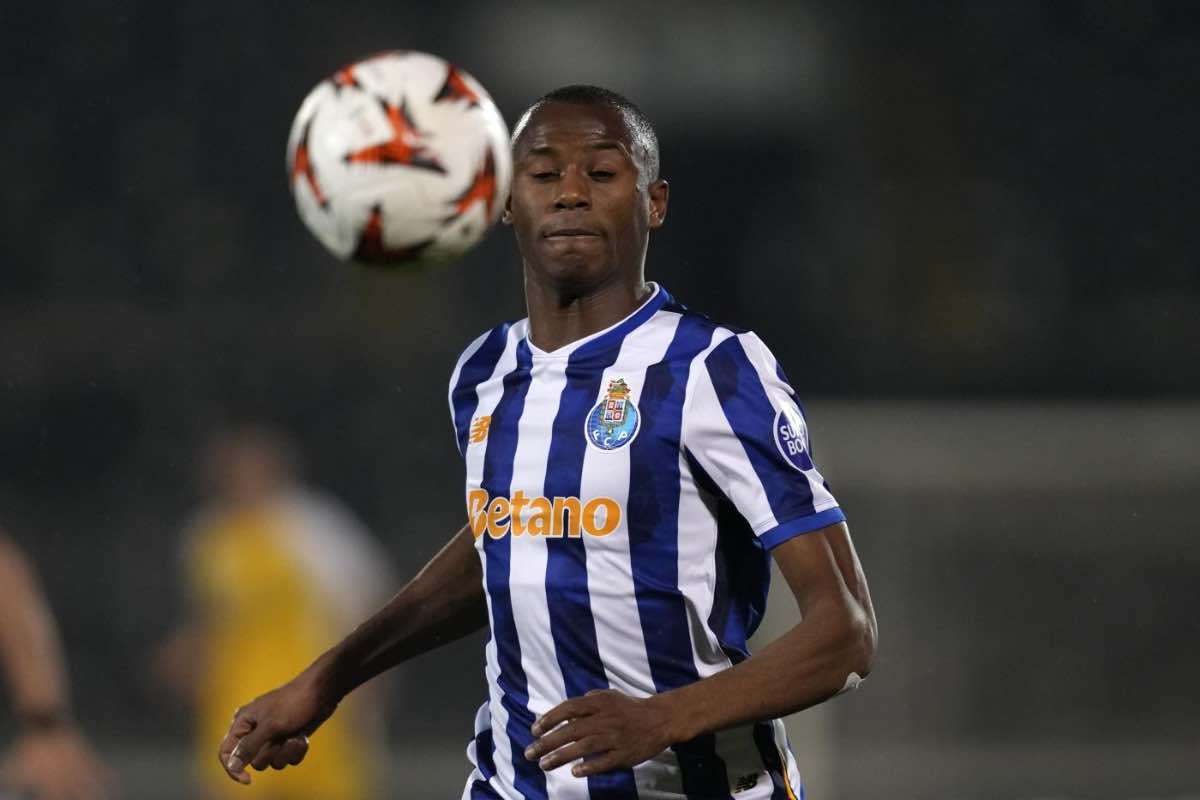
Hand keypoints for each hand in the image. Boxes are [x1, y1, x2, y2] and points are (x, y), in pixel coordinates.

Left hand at [1, 727, 115, 799]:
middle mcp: (64, 775)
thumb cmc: (26, 746)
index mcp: (46, 780)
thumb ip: (10, 781)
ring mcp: (77, 765)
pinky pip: (99, 770)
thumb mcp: (12, 766)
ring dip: (100, 796)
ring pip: (91, 785)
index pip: (54, 799)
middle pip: (78, 796)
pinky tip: (116, 786)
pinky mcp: (85, 755)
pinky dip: (109, 778)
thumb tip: (3, 790)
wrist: (45, 721)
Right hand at [217, 674, 337, 785]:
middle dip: (271, 753)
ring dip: (287, 752)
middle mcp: (255, 731)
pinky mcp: (288, 740)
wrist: (322, 692)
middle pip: (253, 761)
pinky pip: (288, 759)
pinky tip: (303, 736)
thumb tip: (232, 765)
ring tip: (295, 735)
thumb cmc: (294, 702)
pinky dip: (297, 750)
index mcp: (243, 722)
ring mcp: (273, 736)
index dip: (233, 769)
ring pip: (273, 762)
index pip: (226, 752)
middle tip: (281, 737)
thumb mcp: (270, 725)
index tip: (247, 780)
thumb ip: (249, 746)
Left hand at [524, 689, 676, 777]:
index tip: (534, 730)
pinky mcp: (625, 754)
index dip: (549, 719)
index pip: (568, 708)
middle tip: (530, 753)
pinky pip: (604, 762)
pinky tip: (575, 772)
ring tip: (544, 765)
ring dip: (561, 756)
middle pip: (571, 730)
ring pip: (583, 747)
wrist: (661, 719)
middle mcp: (605, 719)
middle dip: (547, 742)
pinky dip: (589, 767)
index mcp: (599, 703)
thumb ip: (588, 701)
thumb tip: (566, 712)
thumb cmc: (630, 708)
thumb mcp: (609, 696)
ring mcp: (615, 737)